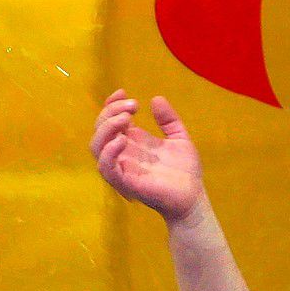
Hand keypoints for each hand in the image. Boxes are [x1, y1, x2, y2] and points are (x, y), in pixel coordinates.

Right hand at [90, 90, 206, 223]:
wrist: (193, 197)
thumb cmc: (185, 171)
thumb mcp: (179, 138)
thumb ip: (169, 119)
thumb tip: (156, 98)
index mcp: (132, 141)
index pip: (109, 120)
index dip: (111, 104)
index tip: (123, 93)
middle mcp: (123, 153)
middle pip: (100, 129)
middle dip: (111, 112)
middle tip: (134, 105)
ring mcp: (122, 167)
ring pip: (96, 146)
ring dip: (107, 128)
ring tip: (127, 118)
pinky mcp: (125, 183)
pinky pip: (106, 168)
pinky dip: (108, 152)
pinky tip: (123, 140)